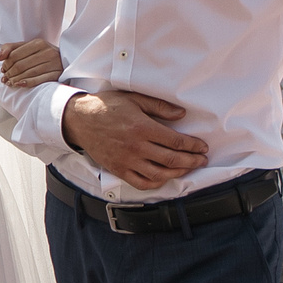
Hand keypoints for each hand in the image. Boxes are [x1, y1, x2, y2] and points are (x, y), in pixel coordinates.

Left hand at [0, 38, 63, 89]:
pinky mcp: (57, 74)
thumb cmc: (42, 54)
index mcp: (39, 43)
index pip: (15, 54)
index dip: (6, 63)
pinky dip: (27, 83)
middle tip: (4, 78)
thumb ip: (11, 48)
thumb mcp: (28, 47)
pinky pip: (39, 80)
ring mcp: (54, 63)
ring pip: (29, 73)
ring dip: (16, 80)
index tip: (2, 69)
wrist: (64, 61)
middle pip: (21, 65)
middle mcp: (47, 52)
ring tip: (9, 83)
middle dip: (10, 73)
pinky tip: (19, 85)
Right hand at [61, 90, 207, 189]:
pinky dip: (156, 183)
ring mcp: (127, 161)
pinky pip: (141, 182)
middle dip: (191, 161)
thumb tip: (181, 115)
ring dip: (178, 173)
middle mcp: (136, 147)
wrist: (80, 120)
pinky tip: (164, 177)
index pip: (175, 141)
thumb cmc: (108, 106)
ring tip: (187, 168)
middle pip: (171, 159)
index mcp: (142, 127)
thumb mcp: (135, 99)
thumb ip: (159, 107)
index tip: (202, 147)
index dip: (192, 146)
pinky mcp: (119, 170)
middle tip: (202, 160)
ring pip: (159, 174)